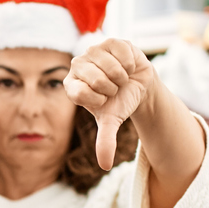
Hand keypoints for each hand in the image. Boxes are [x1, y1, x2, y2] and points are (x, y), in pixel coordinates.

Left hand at [64, 38, 157, 169]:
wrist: (137, 86)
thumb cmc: (118, 103)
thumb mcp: (111, 122)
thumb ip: (105, 141)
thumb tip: (105, 166)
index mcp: (71, 85)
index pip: (80, 93)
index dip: (99, 99)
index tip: (104, 101)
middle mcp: (77, 65)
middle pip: (96, 79)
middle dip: (112, 88)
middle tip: (114, 88)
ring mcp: (93, 50)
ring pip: (110, 67)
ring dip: (122, 76)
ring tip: (120, 78)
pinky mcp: (110, 41)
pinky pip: (121, 54)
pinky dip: (130, 63)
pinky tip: (127, 66)